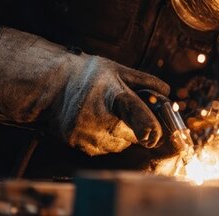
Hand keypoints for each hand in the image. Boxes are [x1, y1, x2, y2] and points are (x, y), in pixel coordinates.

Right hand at [0, 28, 170, 155]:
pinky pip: (102, 149)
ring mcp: (87, 134)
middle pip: (133, 136)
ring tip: (105, 114)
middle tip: (123, 112)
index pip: (136, 114)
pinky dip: (104, 140)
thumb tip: (168, 92)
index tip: (154, 134)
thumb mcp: (118, 69)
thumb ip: (146, 82)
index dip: (149, 126)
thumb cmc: (89, 74)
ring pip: (119, 145)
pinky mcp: (77, 144)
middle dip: (135, 128)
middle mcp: (100, 118)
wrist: (51, 84)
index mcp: (114, 95)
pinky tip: (94, 122)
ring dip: (119, 135)